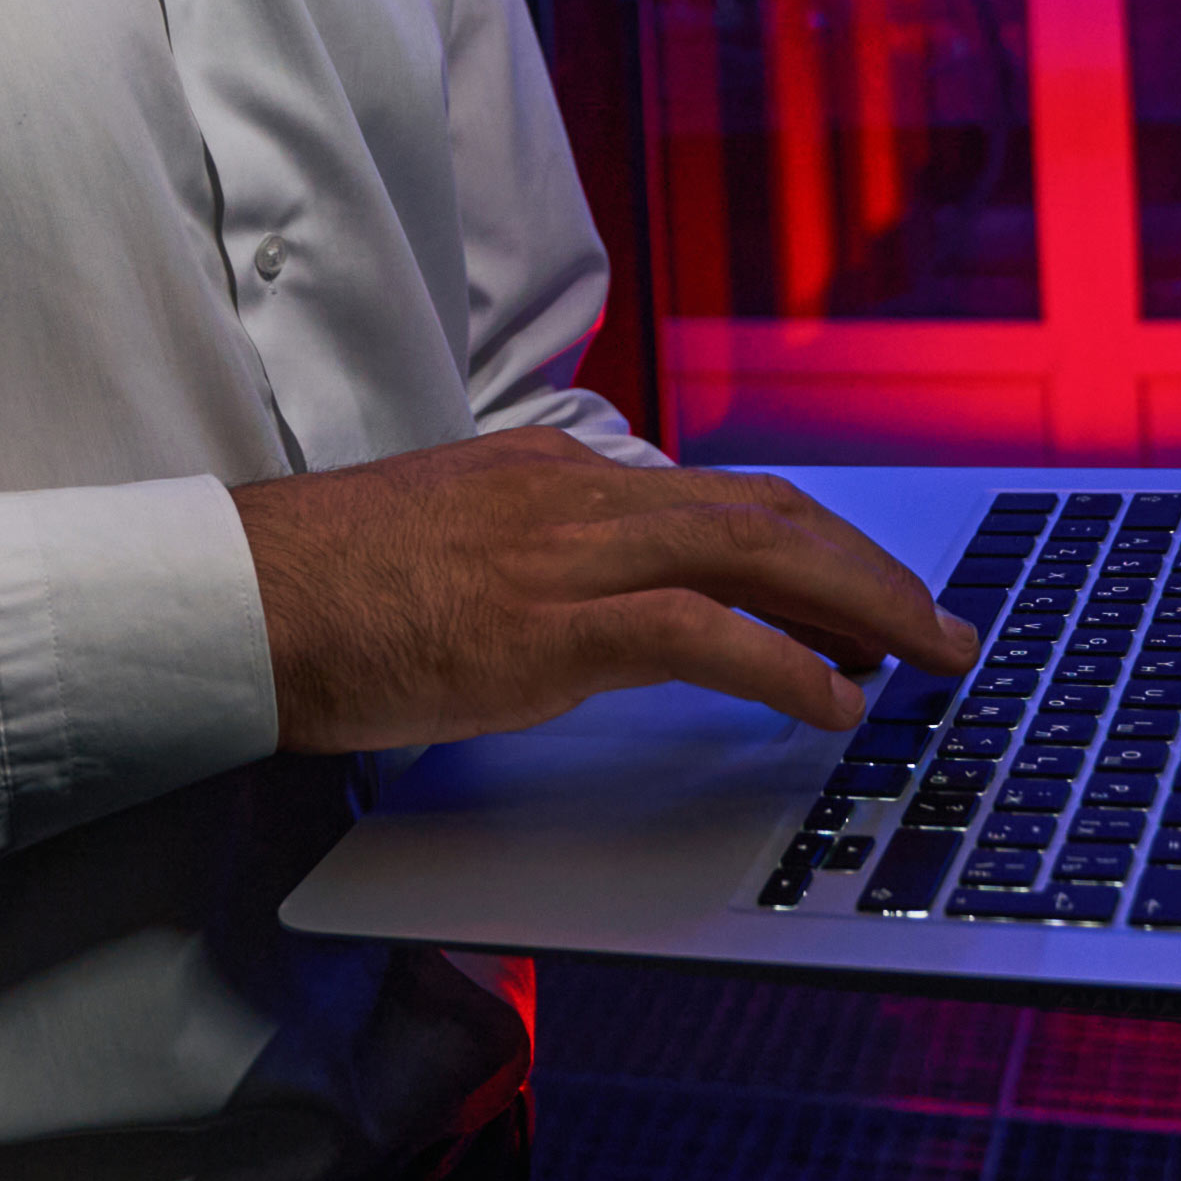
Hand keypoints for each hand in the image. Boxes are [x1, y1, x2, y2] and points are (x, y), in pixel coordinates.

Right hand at [229, 429, 979, 752]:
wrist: (241, 599)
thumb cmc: (322, 591)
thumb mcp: (449, 545)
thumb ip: (530, 555)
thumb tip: (596, 604)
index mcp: (556, 474)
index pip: (719, 497)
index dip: (811, 542)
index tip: (866, 592)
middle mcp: (579, 493)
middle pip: (766, 514)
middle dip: (868, 570)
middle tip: (940, 626)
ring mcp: (570, 554)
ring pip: (759, 556)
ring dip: (862, 609)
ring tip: (925, 659)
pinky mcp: (552, 625)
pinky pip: (703, 637)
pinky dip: (787, 668)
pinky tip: (837, 705)